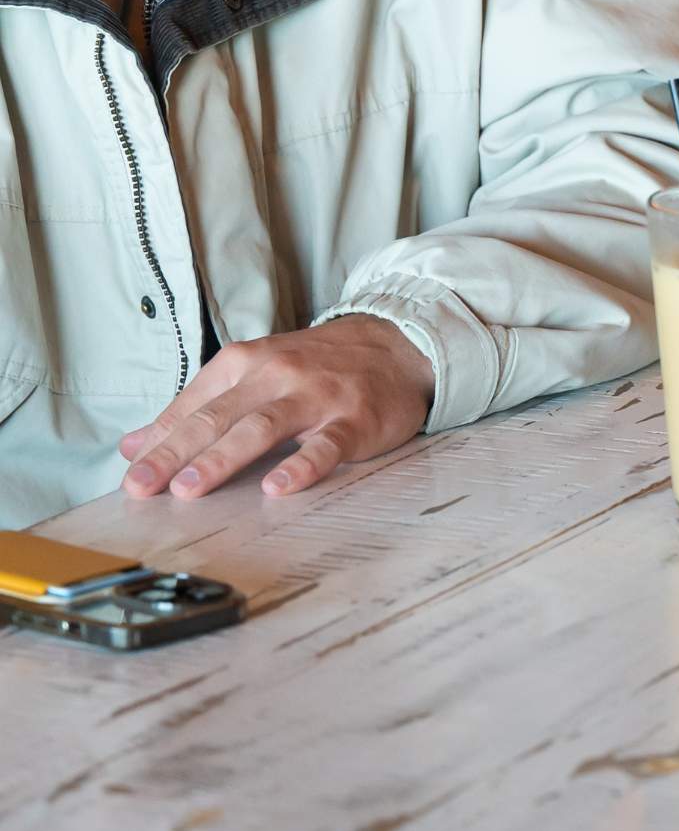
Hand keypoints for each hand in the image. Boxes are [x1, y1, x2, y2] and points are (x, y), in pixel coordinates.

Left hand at [119, 316, 434, 500]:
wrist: (396, 342)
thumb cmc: (316, 366)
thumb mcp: (253, 374)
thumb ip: (195, 409)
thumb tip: (132, 446)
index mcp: (246, 362)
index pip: (193, 406)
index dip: (159, 443)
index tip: (130, 479)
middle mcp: (277, 374)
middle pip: (219, 416)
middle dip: (176, 453)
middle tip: (142, 486)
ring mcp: (317, 396)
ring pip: (263, 426)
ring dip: (224, 457)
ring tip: (190, 488)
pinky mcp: (354, 419)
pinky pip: (326, 444)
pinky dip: (302, 466)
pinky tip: (279, 488)